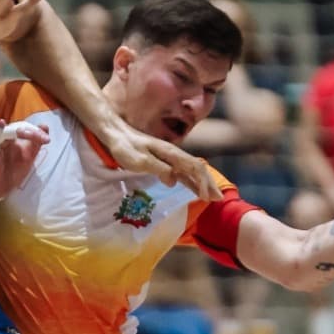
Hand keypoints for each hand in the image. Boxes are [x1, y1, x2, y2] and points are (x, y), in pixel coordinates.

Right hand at [0, 120, 49, 198]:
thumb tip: (45, 125)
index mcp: (14, 138)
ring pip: (8, 130)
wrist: (4, 188)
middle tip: (43, 138)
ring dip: (21, 131)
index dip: (36, 131)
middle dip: (32, 132)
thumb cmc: (15, 172)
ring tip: (32, 135)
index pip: (25, 127)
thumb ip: (36, 142)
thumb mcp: (30, 156)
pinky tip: (1, 124)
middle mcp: (5, 137)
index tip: (47, 140)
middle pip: (17, 127)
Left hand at [98, 116, 220, 202]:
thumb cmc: (125, 147)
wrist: (115, 134)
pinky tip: (194, 189)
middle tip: (218, 199)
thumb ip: (158, 169)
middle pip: (197, 168)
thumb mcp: (140, 161)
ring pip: (191, 170)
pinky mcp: (163, 161)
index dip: (203, 182)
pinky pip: (182, 172)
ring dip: (203, 183)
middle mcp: (173, 154)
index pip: (194, 167)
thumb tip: (173, 179)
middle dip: (209, 183)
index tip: (208, 197)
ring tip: (211, 197)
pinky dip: (191, 181)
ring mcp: (169, 157)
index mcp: (170, 153)